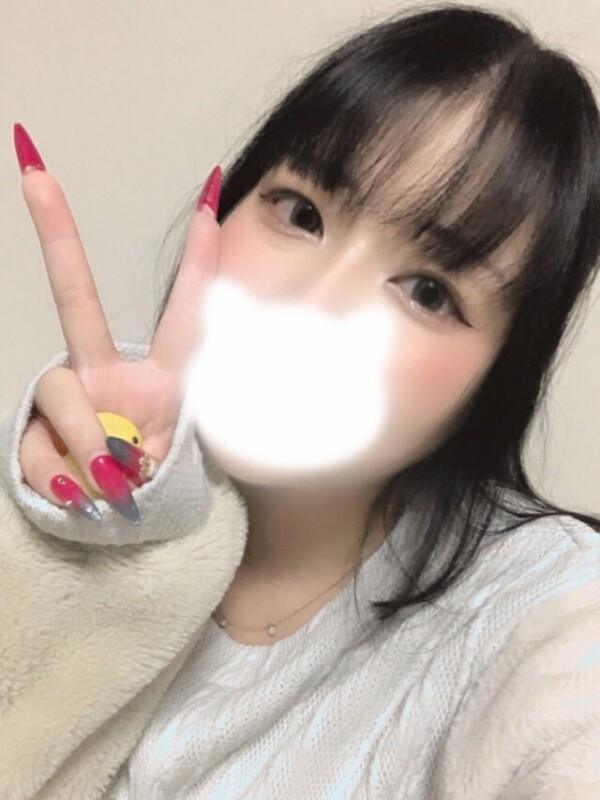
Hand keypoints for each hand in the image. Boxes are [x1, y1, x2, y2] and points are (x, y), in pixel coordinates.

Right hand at [14, 124, 221, 522]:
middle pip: (76, 303)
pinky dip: (66, 483)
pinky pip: (39, 451)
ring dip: (90, 448)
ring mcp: (65, 399)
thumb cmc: (157, 483)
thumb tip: (109, 467)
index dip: (200, 260)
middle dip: (58, 236)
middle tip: (36, 171)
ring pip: (63, 398)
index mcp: (159, 376)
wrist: (118, 522)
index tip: (210, 195)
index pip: (184, 312)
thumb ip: (159, 455)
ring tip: (114, 488)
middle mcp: (105, 374)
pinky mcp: (32, 434)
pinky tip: (81, 498)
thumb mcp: (182, 467)